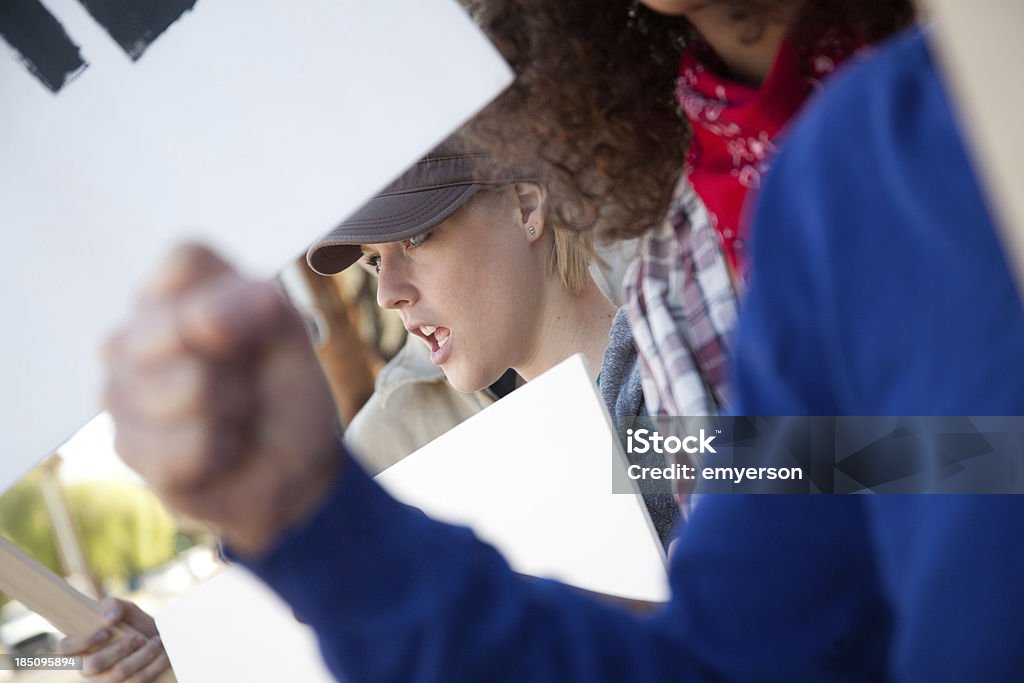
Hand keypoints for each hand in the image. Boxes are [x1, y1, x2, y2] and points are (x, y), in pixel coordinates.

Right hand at [58, 598, 168, 682]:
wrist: (159, 640)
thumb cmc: (134, 623)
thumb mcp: (126, 609)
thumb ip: (114, 606)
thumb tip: (107, 620)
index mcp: (81, 647)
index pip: (65, 649)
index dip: (82, 642)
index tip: (106, 632)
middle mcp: (88, 668)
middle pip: (94, 664)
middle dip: (120, 649)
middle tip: (139, 637)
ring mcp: (105, 681)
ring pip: (118, 674)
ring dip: (142, 656)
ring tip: (157, 642)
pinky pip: (137, 681)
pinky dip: (153, 666)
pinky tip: (164, 654)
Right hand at [103, 244, 342, 556]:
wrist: (292, 467)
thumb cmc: (284, 388)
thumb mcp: (288, 334)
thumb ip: (255, 308)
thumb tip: (206, 317)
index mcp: (173, 292)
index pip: (185, 259)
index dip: (233, 296)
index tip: (262, 325)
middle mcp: (133, 334)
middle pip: (181, 326)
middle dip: (238, 362)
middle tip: (246, 381)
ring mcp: (120, 390)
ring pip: (191, 387)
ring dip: (236, 409)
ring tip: (234, 417)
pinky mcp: (126, 447)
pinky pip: (191, 442)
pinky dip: (227, 450)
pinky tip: (221, 452)